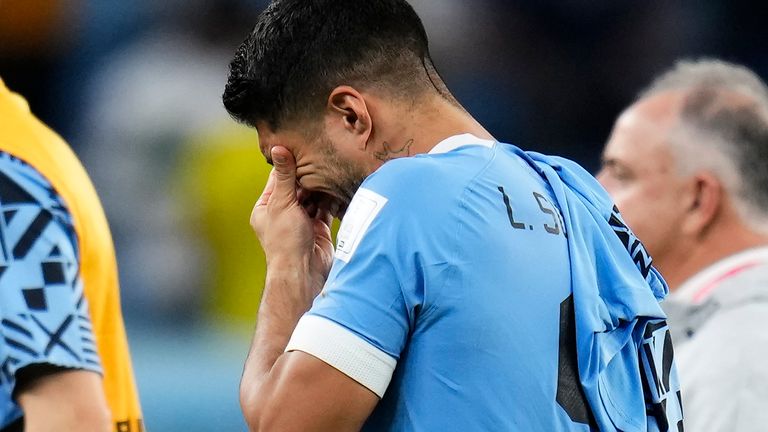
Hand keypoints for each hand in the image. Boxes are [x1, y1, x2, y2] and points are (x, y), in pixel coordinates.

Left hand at [251, 146, 334, 295]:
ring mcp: (301, 221)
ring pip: (313, 197)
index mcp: (266, 208)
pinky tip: (338, 187)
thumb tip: (277, 148)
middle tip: (322, 158)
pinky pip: (325, 209)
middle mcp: (283, 213)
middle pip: (297, 187)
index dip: (290, 164)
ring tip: (332, 170)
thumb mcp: (282, 203)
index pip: (278, 179)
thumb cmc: (285, 241)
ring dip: (321, 188)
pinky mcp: (318, 228)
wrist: (303, 272)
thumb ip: (283, 176)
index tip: (303, 147)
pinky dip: (331, 200)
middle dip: (309, 176)